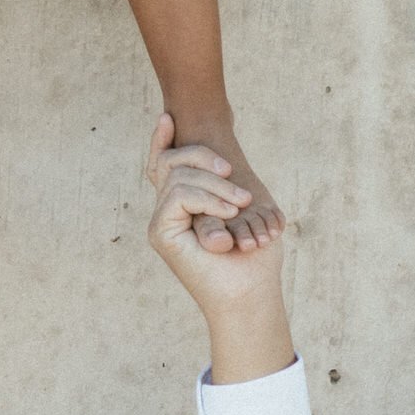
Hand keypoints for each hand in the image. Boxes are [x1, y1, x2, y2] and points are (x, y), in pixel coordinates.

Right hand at [145, 116, 294, 380]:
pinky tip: (228, 213)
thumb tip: (220, 163)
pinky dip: (207, 199)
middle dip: (202, 156)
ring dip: (215, 185)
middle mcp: (168, 213)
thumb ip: (226, 186)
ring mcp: (161, 224)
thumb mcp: (246, 212)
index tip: (167, 117)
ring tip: (240, 206)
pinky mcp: (160, 234)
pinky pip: (178, 194)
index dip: (160, 141)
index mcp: (185, 207)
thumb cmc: (254, 260)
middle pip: (171, 162)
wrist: (249, 296)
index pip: (163, 166)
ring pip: (178, 176)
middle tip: (234, 175)